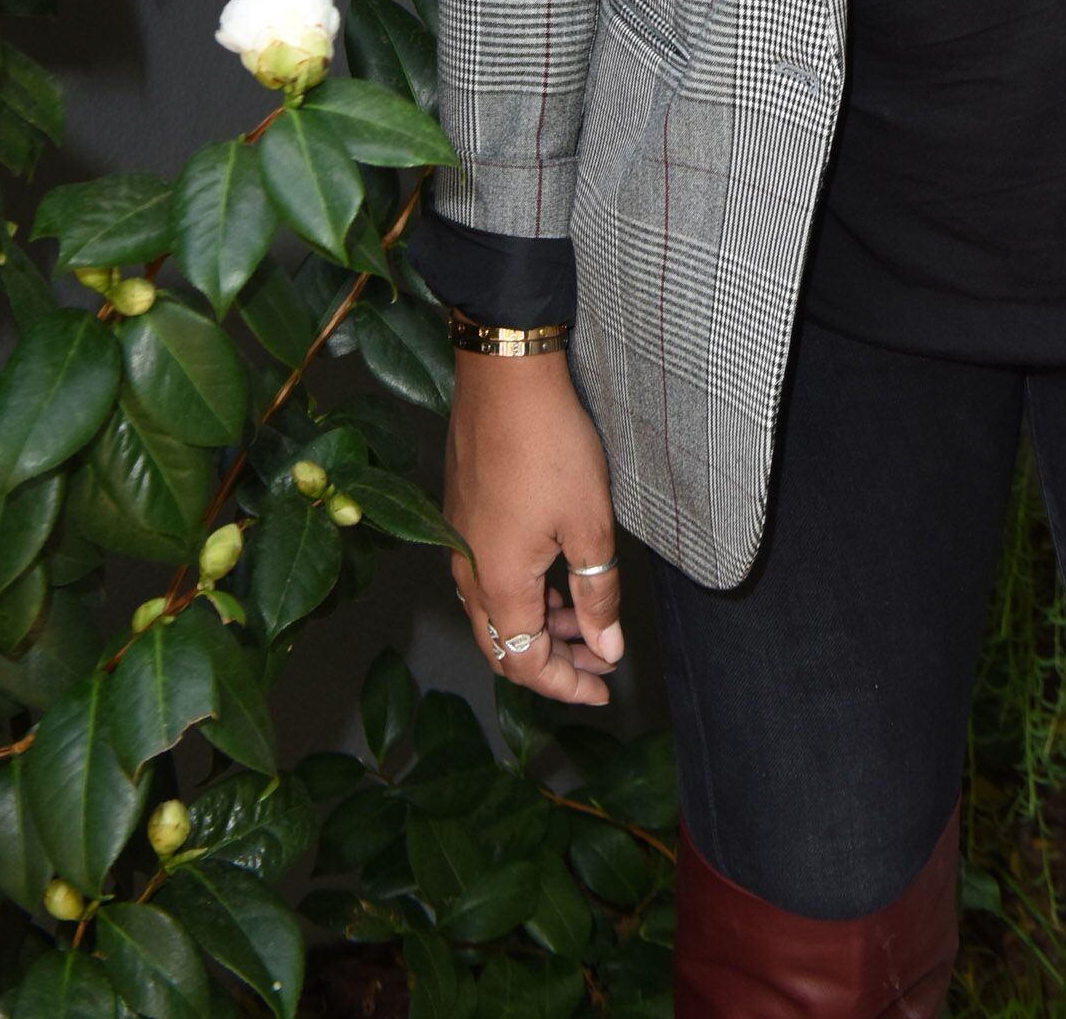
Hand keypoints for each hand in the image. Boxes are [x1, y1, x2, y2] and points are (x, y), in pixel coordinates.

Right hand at [443, 352, 624, 702]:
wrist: (505, 378)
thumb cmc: (550, 448)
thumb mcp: (590, 525)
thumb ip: (597, 595)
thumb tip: (607, 648)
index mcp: (497, 585)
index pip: (525, 663)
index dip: (566, 684)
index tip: (604, 687)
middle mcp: (467, 573)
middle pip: (503, 645)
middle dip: (552, 661)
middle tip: (598, 659)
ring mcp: (458, 543)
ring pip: (494, 612)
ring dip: (538, 625)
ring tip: (585, 617)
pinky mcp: (460, 515)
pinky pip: (486, 578)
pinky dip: (522, 593)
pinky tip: (555, 576)